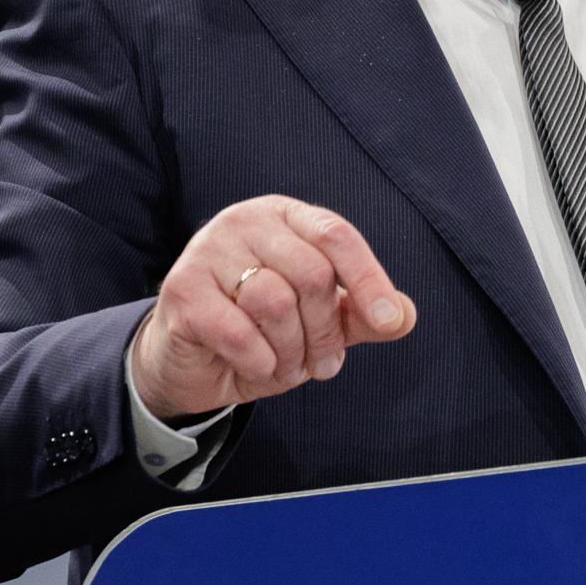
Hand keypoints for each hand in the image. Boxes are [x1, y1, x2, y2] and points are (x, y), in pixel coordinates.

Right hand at [130, 196, 416, 420]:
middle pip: (312, 273)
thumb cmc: (262, 330)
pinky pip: (238, 331)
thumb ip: (361, 315)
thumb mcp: (319, 322)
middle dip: (326, 331)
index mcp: (287, 217)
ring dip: (292, 349)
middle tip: (325, 365)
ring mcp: (208, 250)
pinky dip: (260, 360)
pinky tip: (259, 367)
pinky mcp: (181, 288)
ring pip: (275, 301)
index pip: (337, 236)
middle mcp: (246, 221)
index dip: (369, 279)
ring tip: (287, 366)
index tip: (389, 321)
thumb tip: (404, 316)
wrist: (190, 360)